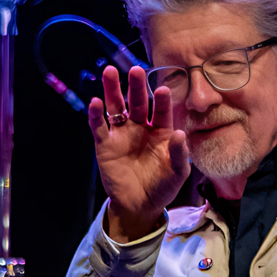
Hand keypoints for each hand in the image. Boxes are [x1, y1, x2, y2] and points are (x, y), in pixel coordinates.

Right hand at [87, 64, 188, 241]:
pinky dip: (95, 115)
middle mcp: (140, 128)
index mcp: (160, 131)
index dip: (161, 101)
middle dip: (136, 87)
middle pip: (137, 102)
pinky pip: (99, 127)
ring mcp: (122, 134)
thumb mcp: (178, 172)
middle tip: (136, 70)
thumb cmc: (163, 187)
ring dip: (112, 90)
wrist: (141, 206)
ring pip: (116, 107)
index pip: (161, 111)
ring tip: (110, 72)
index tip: (163, 90)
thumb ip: (180, 154)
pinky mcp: (106, 145)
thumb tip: (181, 134)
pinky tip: (95, 102)